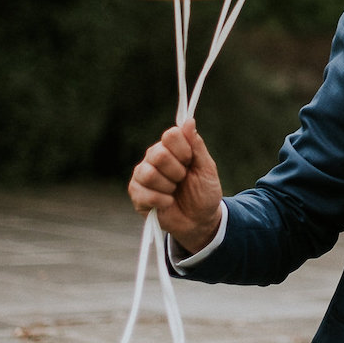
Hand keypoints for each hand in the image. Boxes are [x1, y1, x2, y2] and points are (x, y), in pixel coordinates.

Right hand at [128, 119, 222, 254]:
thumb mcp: (206, 168)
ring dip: (168, 187)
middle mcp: (154, 157)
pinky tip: (168, 203)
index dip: (183, 150)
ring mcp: (143, 175)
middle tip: (182, 179)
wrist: (200, 220)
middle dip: (177, 172)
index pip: (170, 135)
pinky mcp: (137, 194)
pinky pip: (144, 193)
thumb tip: (188, 121)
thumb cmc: (204, 192)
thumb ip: (196, 145)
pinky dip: (162, 201)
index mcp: (172, 147)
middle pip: (158, 155)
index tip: (190, 161)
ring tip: (174, 191)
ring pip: (148, 174)